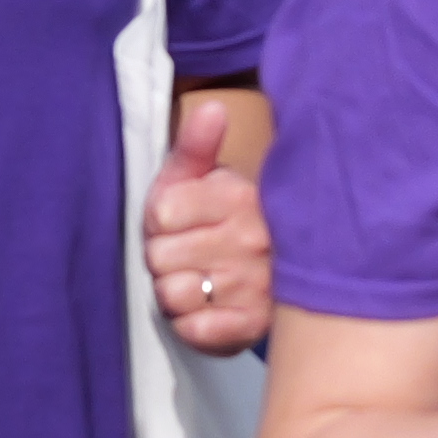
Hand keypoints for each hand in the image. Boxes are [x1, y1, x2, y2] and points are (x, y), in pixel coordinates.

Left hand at [142, 98, 269, 351]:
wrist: (278, 272)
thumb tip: (211, 106)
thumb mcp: (207, 176)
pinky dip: (190, 323)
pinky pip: (194, 330)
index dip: (160, 221)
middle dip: (165, 256)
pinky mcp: (252, 328)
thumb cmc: (226, 217)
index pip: (161, 213)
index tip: (179, 222)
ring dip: (176, 291)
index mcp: (240, 197)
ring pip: (172, 294)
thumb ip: (197, 144)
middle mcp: (252, 241)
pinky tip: (204, 308)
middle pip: (159, 256)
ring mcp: (254, 287)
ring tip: (197, 279)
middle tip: (188, 253)